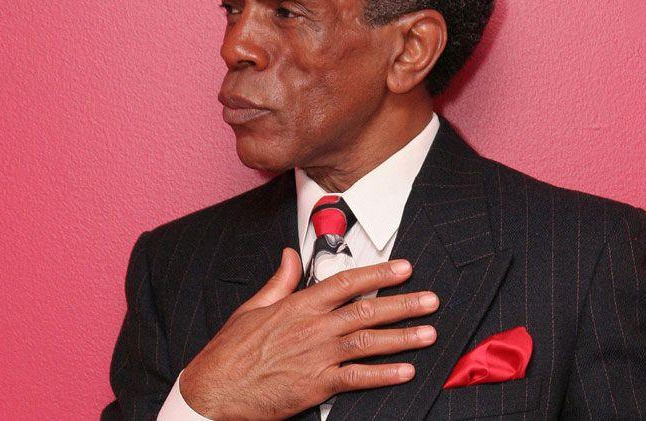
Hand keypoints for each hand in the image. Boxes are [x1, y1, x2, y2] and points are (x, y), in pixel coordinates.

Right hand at [178, 247, 439, 419]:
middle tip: (432, 300)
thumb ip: (280, 281)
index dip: (379, 273)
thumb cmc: (231, 351)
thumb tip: (292, 254)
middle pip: (367, 310)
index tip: (404, 268)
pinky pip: (357, 378)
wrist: (214, 391)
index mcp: (299, 305)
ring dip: (403, 337)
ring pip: (369, 342)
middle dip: (404, 304)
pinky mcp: (316, 386)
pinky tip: (406, 371)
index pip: (347, 282)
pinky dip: (384, 374)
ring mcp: (317, 357)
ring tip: (430, 332)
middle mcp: (313, 328)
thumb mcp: (253, 307)